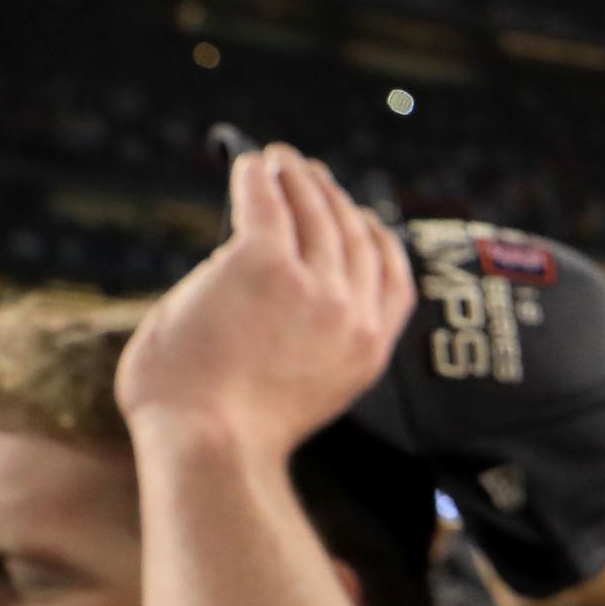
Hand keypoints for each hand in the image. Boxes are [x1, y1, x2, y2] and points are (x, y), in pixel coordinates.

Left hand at [115, 143, 413, 459]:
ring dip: (299, 177)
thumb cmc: (229, 436)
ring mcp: (310, 286)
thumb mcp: (301, 396)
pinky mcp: (260, 264)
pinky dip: (259, 177)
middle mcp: (352, 313)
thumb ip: (305, 351)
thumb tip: (264, 313)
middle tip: (310, 174)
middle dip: (334, 198)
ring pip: (314, 211)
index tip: (362, 218)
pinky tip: (249, 164)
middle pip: (354, 235)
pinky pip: (265, 202)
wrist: (210, 446)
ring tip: (281, 159)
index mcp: (368, 350)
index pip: (393, 279)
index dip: (377, 240)